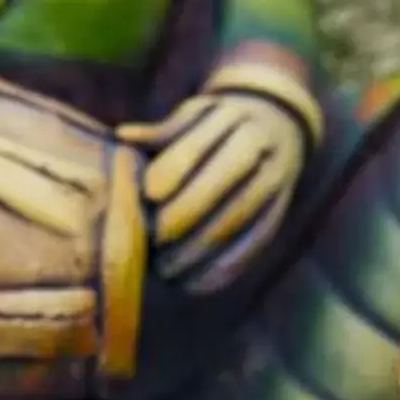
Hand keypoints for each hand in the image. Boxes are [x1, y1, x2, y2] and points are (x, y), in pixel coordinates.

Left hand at [120, 90, 308, 294]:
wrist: (276, 127)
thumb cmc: (216, 125)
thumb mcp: (193, 116)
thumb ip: (160, 132)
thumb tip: (121, 135)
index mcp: (232, 119)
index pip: (199, 146)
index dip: (172, 171)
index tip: (148, 196)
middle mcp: (259, 150)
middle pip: (219, 187)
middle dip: (182, 217)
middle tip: (151, 240)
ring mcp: (274, 184)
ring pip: (236, 220)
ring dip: (198, 250)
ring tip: (164, 269)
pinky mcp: (277, 215)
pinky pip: (252, 245)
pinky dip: (221, 270)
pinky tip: (191, 284)